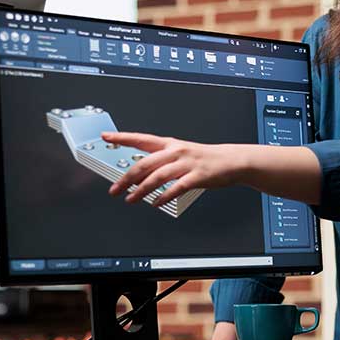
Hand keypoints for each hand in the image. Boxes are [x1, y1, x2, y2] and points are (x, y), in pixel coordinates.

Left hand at [101, 132, 243, 205]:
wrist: (232, 160)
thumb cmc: (204, 159)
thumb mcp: (181, 153)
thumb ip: (161, 161)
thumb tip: (139, 173)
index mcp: (170, 144)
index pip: (141, 138)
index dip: (123, 137)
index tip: (107, 136)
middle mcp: (176, 151)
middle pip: (145, 163)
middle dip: (127, 178)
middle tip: (115, 189)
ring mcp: (186, 163)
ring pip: (157, 176)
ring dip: (141, 190)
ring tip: (131, 199)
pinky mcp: (197, 176)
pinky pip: (176, 187)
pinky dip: (164, 196)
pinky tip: (156, 203)